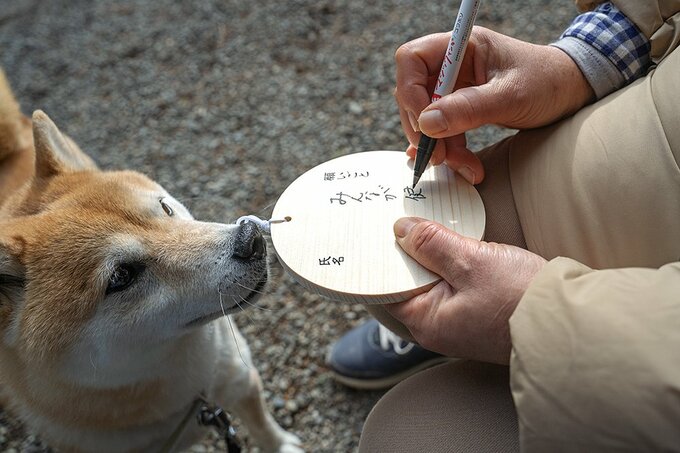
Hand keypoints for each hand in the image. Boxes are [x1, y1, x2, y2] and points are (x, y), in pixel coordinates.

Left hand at [383, 217, 546, 363]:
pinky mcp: (478, 311)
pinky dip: (452, 262)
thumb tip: (401, 229)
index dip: (383, 258)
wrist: (571, 319)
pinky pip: (454, 283)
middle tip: (405, 217)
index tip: (379, 229)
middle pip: (409, 282)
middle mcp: (438, 326)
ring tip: (428, 223)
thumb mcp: (472, 261)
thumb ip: (432, 244)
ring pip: (433, 280)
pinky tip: (455, 242)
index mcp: (427, 321)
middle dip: (408, 251)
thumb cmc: (521, 297)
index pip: (387, 288)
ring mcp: (459, 320)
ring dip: (432, 253)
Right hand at [394, 26, 593, 183]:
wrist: (572, 93)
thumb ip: (468, 108)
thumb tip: (427, 123)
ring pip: (426, 117)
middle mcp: (453, 65)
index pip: (412, 60)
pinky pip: (443, 129)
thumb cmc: (548, 82)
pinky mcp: (462, 107)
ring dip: (438, 145)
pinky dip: (447, 148)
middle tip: (438, 155)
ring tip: (460, 165)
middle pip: (413, 93)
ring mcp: (456, 87)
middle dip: (423, 128)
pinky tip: (451, 163)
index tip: (425, 124)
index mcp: (461, 47)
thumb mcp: (510, 96)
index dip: (410, 92)